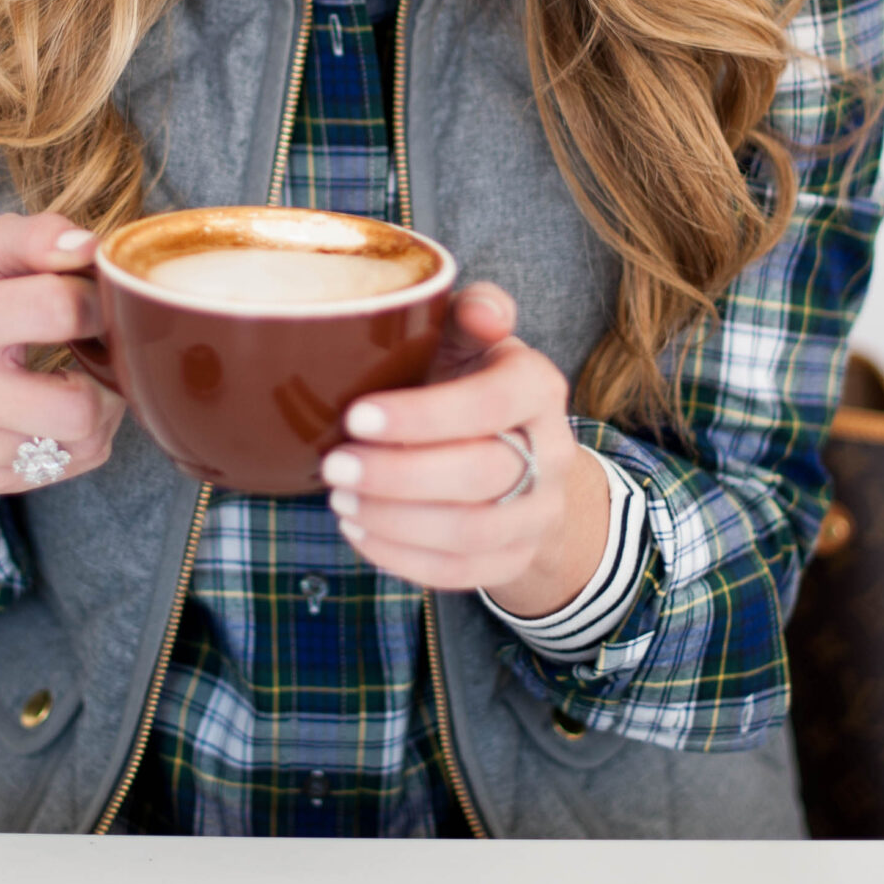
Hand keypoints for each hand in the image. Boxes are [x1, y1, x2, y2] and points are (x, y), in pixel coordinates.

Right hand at [0, 213, 123, 504]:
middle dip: (108, 373)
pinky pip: (75, 464)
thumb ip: (37, 236)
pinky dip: (86, 436)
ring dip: (104, 407)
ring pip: (86, 442)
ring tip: (85, 376)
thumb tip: (87, 248)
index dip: (99, 300)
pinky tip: (63, 407)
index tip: (96, 299)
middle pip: (79, 406)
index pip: (61, 309)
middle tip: (101, 348)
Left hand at [318, 283, 609, 615]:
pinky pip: (461, 572)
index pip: (491, 404)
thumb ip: (472, 313)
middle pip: (480, 474)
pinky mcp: (516, 559)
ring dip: (394, 520)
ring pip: (470, 531)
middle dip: (397, 476)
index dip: (423, 416)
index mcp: (537, 386)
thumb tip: (483, 311)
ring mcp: (538, 512)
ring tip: (339, 498)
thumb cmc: (471, 383)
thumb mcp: (471, 339)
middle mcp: (551, 452)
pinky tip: (359, 530)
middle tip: (333, 467)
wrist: (522, 456)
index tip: (356, 417)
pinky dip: (403, 558)